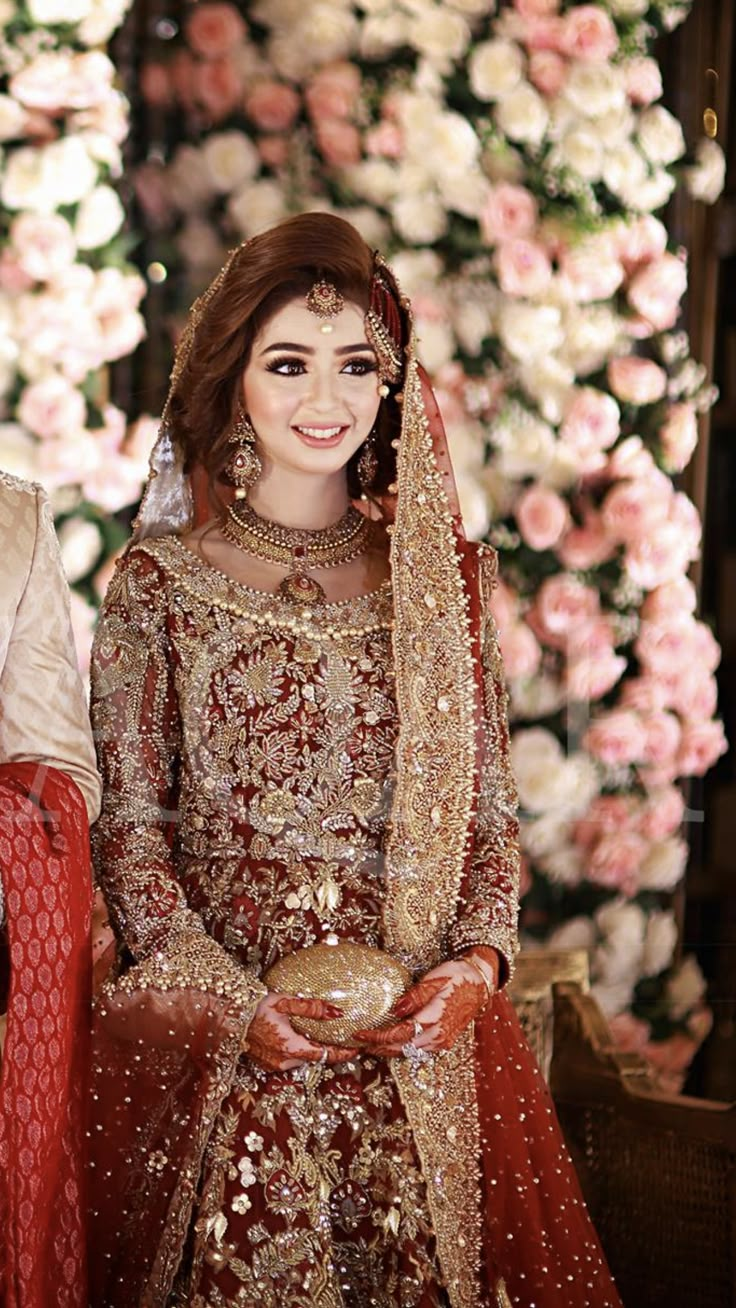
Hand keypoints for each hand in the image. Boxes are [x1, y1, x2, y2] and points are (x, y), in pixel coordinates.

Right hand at [245, 992, 357, 1071]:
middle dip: (325, 1047)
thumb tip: (337, 1013)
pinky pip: (288, 1058)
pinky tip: (292, 1034)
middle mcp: (284, 1061)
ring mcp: (274, 1065)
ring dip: (308, 1047)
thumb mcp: (286, 1002)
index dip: (343, 1053)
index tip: (356, 1048)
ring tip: (311, 1030)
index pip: (325, 1055)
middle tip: (337, 1035)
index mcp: (292, 1047)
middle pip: (314, 1057)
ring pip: (301, 1058)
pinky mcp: (266, 1064)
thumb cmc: (255, 1006)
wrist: (228, 1015)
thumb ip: (312, 1009)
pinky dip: (295, 1049)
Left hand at [353, 950, 496, 1057]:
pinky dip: (403, 1048)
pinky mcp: (444, 1042)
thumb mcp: (435, 979)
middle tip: (359, 1043)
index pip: (399, 1033)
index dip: (378, 1036)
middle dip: (379, 1047)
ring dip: (389, 1049)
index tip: (360, 1034)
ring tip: (371, 1043)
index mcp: (434, 1018)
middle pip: (402, 1048)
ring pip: (410, 1052)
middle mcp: (438, 1035)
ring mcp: (442, 1041)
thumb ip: (415, 995)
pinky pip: (419, 1050)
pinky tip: (392, 1042)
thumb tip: (395, 1009)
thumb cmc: (456, 977)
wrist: (480, 984)